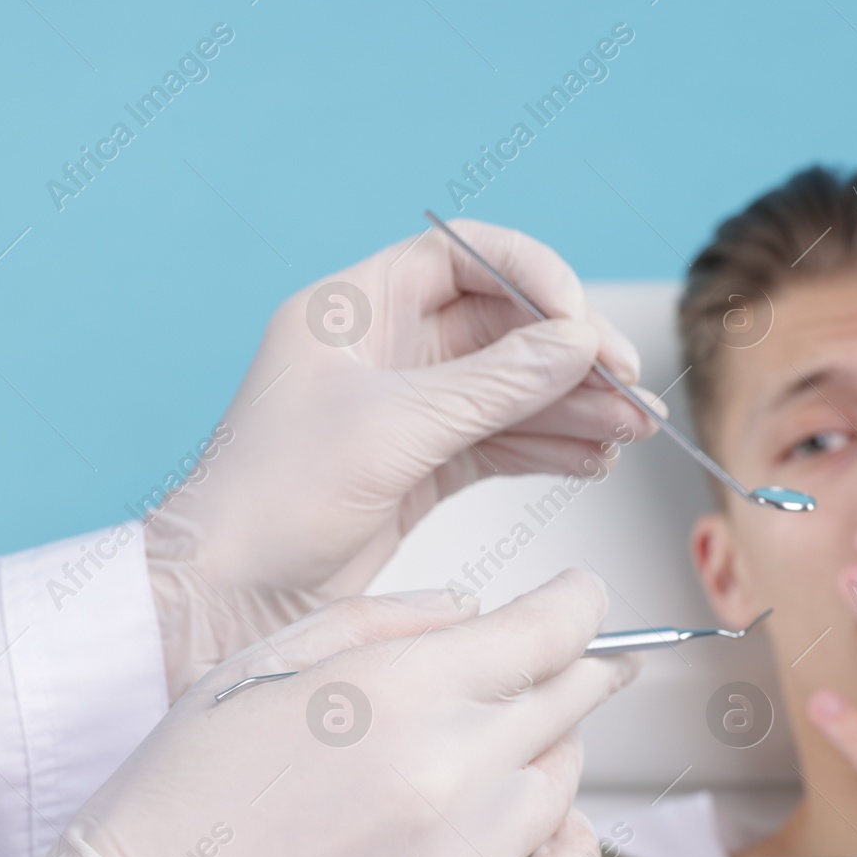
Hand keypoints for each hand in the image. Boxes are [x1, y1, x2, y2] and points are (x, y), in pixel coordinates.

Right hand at [31, 569, 639, 856]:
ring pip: (567, 776)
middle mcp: (447, 768)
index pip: (548, 628)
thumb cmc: (185, 799)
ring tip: (495, 752)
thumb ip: (384, 618)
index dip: (579, 602)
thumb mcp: (261, 662)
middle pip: (570, 695)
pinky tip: (544, 823)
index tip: (582, 597)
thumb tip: (475, 608)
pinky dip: (570, 839)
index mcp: (395, 689)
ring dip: (547, 752)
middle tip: (574, 661)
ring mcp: (467, 855)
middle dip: (575, 667)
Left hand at [146, 219, 659, 697]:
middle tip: (629, 387)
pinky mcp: (419, 467)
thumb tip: (576, 342)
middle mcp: (382, 352)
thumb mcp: (391, 430)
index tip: (582, 322)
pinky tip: (592, 456)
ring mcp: (404, 410)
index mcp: (352, 311)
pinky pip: (500, 440)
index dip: (533, 277)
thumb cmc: (269, 501)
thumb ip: (492, 385)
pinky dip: (548, 447)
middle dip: (570, 356)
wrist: (225, 598)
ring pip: (509, 389)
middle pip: (500, 327)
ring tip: (631, 430)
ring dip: (573, 406)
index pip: (462, 258)